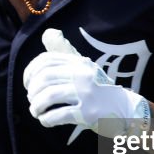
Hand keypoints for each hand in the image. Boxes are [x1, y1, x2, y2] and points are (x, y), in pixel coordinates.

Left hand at [23, 29, 150, 137]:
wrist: (126, 109)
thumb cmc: (100, 89)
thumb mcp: (85, 68)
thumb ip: (66, 55)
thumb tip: (47, 33)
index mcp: (79, 63)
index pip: (45, 61)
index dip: (30, 72)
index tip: (27, 84)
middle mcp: (82, 75)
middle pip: (44, 79)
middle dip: (32, 92)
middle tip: (32, 101)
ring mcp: (86, 93)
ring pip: (48, 96)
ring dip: (36, 106)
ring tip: (36, 112)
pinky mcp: (88, 113)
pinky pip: (58, 115)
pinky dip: (46, 119)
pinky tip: (46, 121)